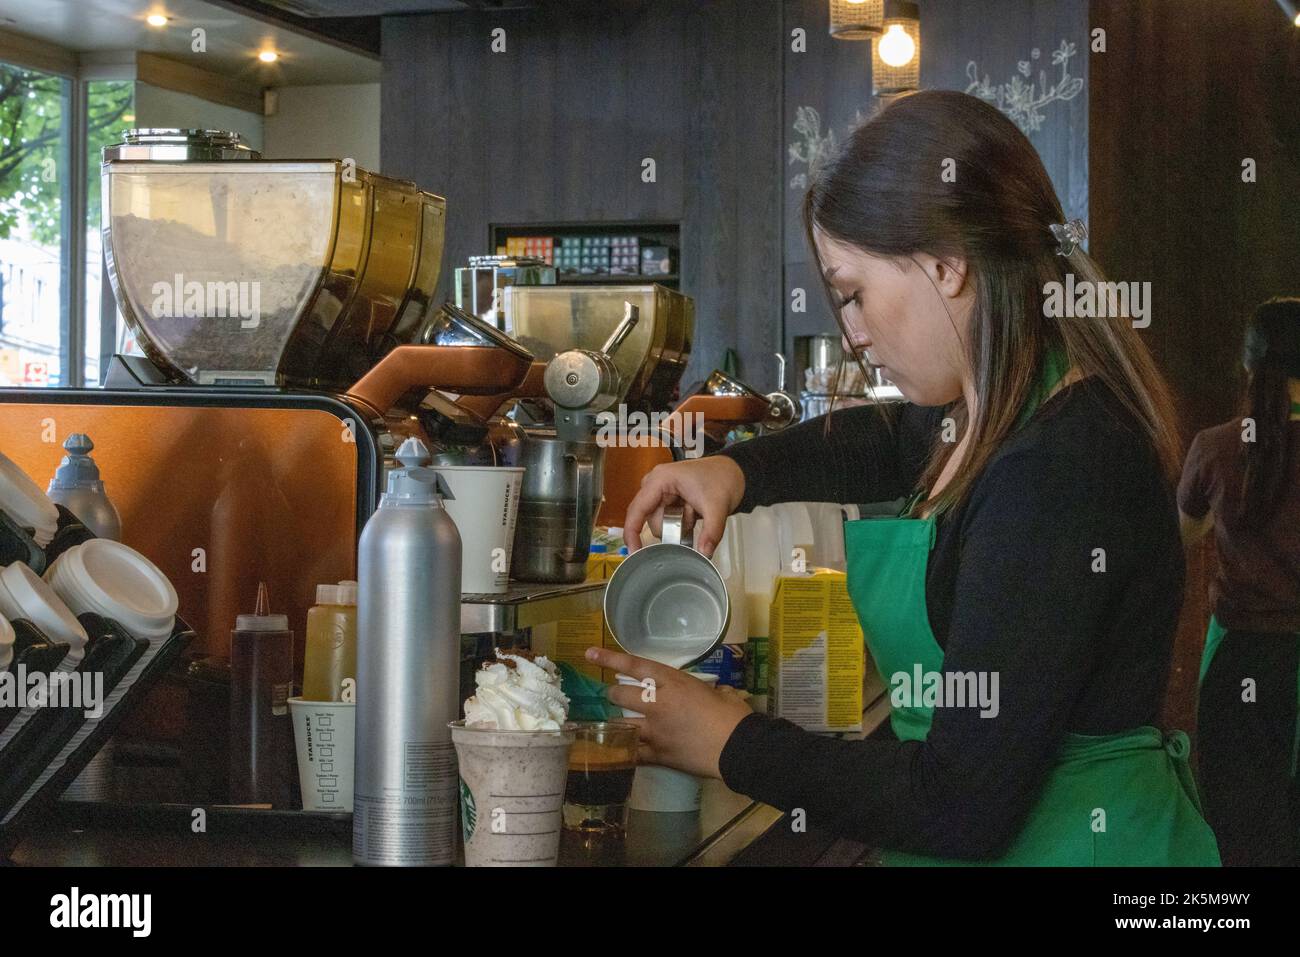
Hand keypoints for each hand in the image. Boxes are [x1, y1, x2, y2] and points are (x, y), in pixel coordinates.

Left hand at [587, 646, 752, 778]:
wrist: (739, 749)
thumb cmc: (734, 716)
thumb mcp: (721, 693)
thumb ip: (710, 690)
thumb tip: (716, 693)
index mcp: (674, 683)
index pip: (635, 666)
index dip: (610, 659)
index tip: (590, 654)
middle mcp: (658, 704)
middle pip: (620, 695)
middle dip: (614, 695)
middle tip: (617, 697)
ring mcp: (654, 731)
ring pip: (621, 724)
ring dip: (618, 723)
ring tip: (618, 724)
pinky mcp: (657, 755)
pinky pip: (633, 752)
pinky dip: (626, 751)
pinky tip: (619, 751)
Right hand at [623, 455, 744, 556]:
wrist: (734, 473)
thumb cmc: (723, 479)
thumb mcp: (718, 507)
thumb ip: (711, 532)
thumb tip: (704, 553)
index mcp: (660, 479)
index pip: (637, 510)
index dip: (632, 533)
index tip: (634, 552)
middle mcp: (655, 483)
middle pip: (649, 519)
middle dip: (670, 527)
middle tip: (692, 519)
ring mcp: (659, 491)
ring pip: (658, 521)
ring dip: (676, 525)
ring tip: (695, 513)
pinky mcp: (665, 498)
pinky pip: (665, 520)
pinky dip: (678, 523)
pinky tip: (692, 514)